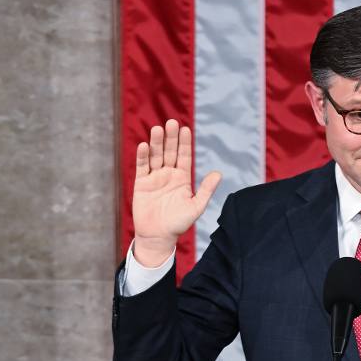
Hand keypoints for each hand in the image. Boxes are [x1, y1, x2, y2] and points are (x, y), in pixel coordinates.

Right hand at [129, 119, 220, 266]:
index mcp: (182, 177)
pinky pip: (142, 167)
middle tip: (171, 123)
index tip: (185, 128)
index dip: (184, 142)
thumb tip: (219, 174)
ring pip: (155, 156)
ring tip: (157, 129)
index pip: (184, 156)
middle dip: (170, 138)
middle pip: (169, 151)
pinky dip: (143, 156)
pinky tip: (144, 146)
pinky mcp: (141, 184)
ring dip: (156, 143)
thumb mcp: (196, 206)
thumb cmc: (178, 224)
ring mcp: (154, 177)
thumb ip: (206, 190)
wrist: (158, 236)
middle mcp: (168, 174)